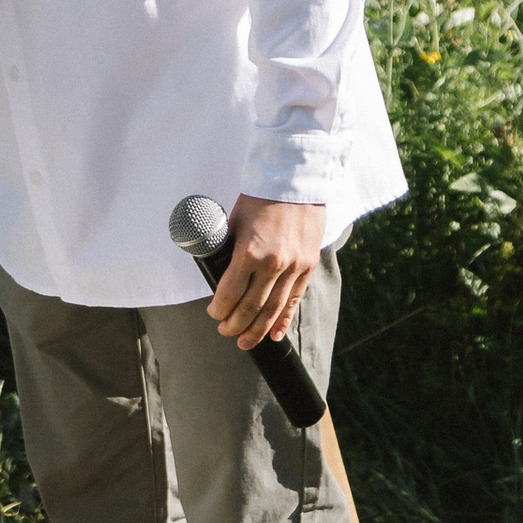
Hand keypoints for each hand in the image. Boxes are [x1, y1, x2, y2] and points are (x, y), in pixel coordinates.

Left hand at [209, 197, 324, 350]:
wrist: (295, 181)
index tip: (214, 314)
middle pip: (250, 307)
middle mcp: (273, 264)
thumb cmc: (259, 198)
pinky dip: (283, 320)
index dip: (219, 309)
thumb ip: (227, 248)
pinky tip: (275, 335)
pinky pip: (294, 300)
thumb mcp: (234, 222)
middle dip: (235, 324)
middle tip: (225, 331)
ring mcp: (294, 267)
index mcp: (249, 252)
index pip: (230, 293)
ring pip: (273, 309)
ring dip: (258, 330)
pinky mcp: (308, 266)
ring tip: (245, 342)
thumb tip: (216, 270)